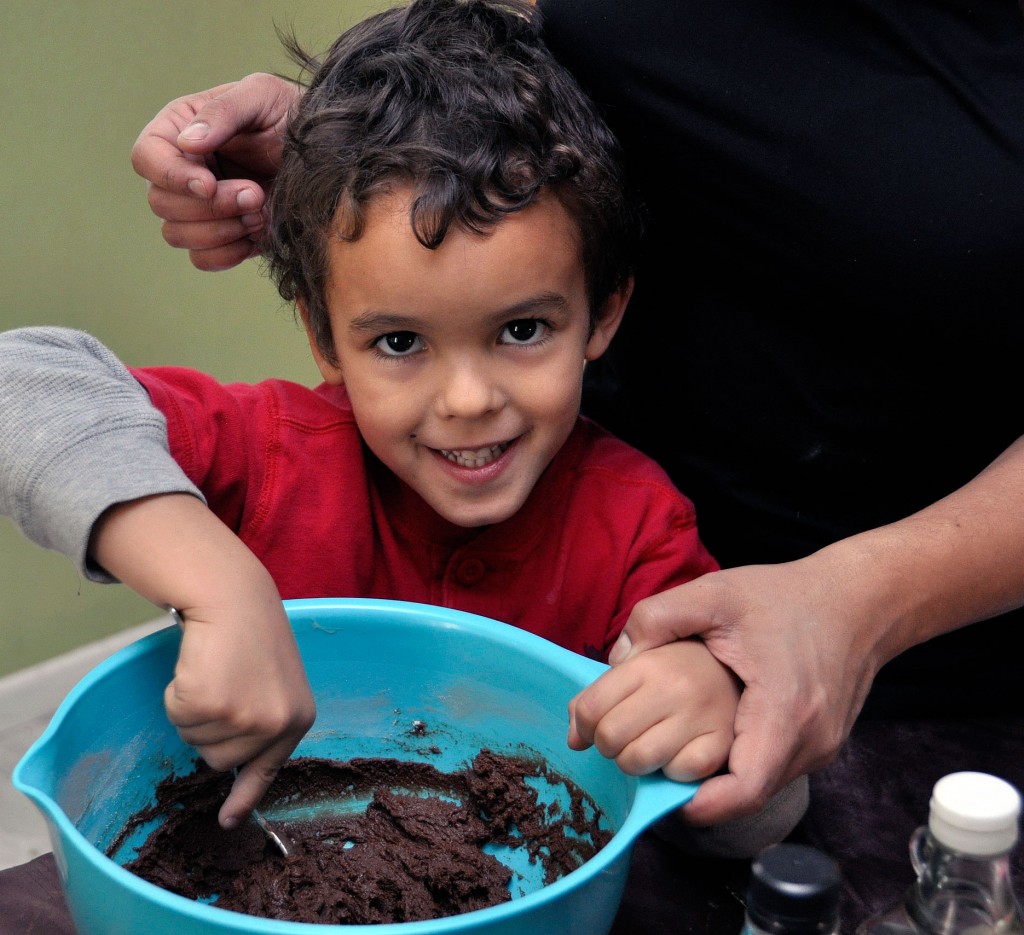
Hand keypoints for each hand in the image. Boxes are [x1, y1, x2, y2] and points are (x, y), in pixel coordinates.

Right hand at [90, 494, 316, 828]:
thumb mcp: (274, 682)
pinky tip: (199, 664)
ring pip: (194, 740)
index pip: (268, 770)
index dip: (244, 797)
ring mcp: (245, 718)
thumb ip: (263, 720)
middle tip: (222, 681)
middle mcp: (276, 725)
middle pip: (217, 759)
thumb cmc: (251, 635)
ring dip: (193, 707)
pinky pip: (176, 717)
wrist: (234, 597)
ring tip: (214, 669)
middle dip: (209, 726)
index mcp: (298, 719)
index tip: (227, 822)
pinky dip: (177, 692)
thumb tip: (233, 767)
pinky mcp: (212, 705)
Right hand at [130, 73, 299, 270]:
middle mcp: (183, 170)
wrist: (328, 153)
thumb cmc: (292, 114)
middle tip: (255, 194)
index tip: (209, 185)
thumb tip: (186, 143)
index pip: (146, 157)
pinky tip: (256, 234)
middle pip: (161, 203)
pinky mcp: (223, 235)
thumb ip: (223, 112)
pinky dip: (227, 253)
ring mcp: (200, 207)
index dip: (171, 177)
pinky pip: (202, 259)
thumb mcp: (262, 95)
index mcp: (180, 130)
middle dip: (210, 206)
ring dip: (220, 231)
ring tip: (260, 211)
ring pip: (177, 234)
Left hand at [567, 638, 739, 782]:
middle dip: (608, 745)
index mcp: (648, 663)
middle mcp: (675, 688)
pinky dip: (673, 772)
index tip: (592, 728)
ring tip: (647, 746)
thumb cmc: (687, 661)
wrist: (751, 655)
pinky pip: (678, 775)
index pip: (589, 708)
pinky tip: (678, 754)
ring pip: (638, 761)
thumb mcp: (642, 657)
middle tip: (624, 737)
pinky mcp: (724, 743)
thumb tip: (574, 738)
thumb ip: (601, 689)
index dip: (582, 726)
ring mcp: (701, 716)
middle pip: (609, 738)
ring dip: (635, 763)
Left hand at [607, 556, 884, 826]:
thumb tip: (617, 656)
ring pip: (763, 783)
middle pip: (748, 792)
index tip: (663, 792)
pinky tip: (715, 733)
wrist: (859, 599)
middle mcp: (811, 741)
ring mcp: (822, 747)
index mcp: (785, 711)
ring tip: (679, 747)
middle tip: (656, 764)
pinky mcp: (824, 743)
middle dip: (700, 787)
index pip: (744, 789)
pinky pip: (776, 768)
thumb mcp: (715, 593)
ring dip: (722, 776)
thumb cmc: (787, 596)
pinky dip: (742, 760)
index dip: (701, 803)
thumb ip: (659, 617)